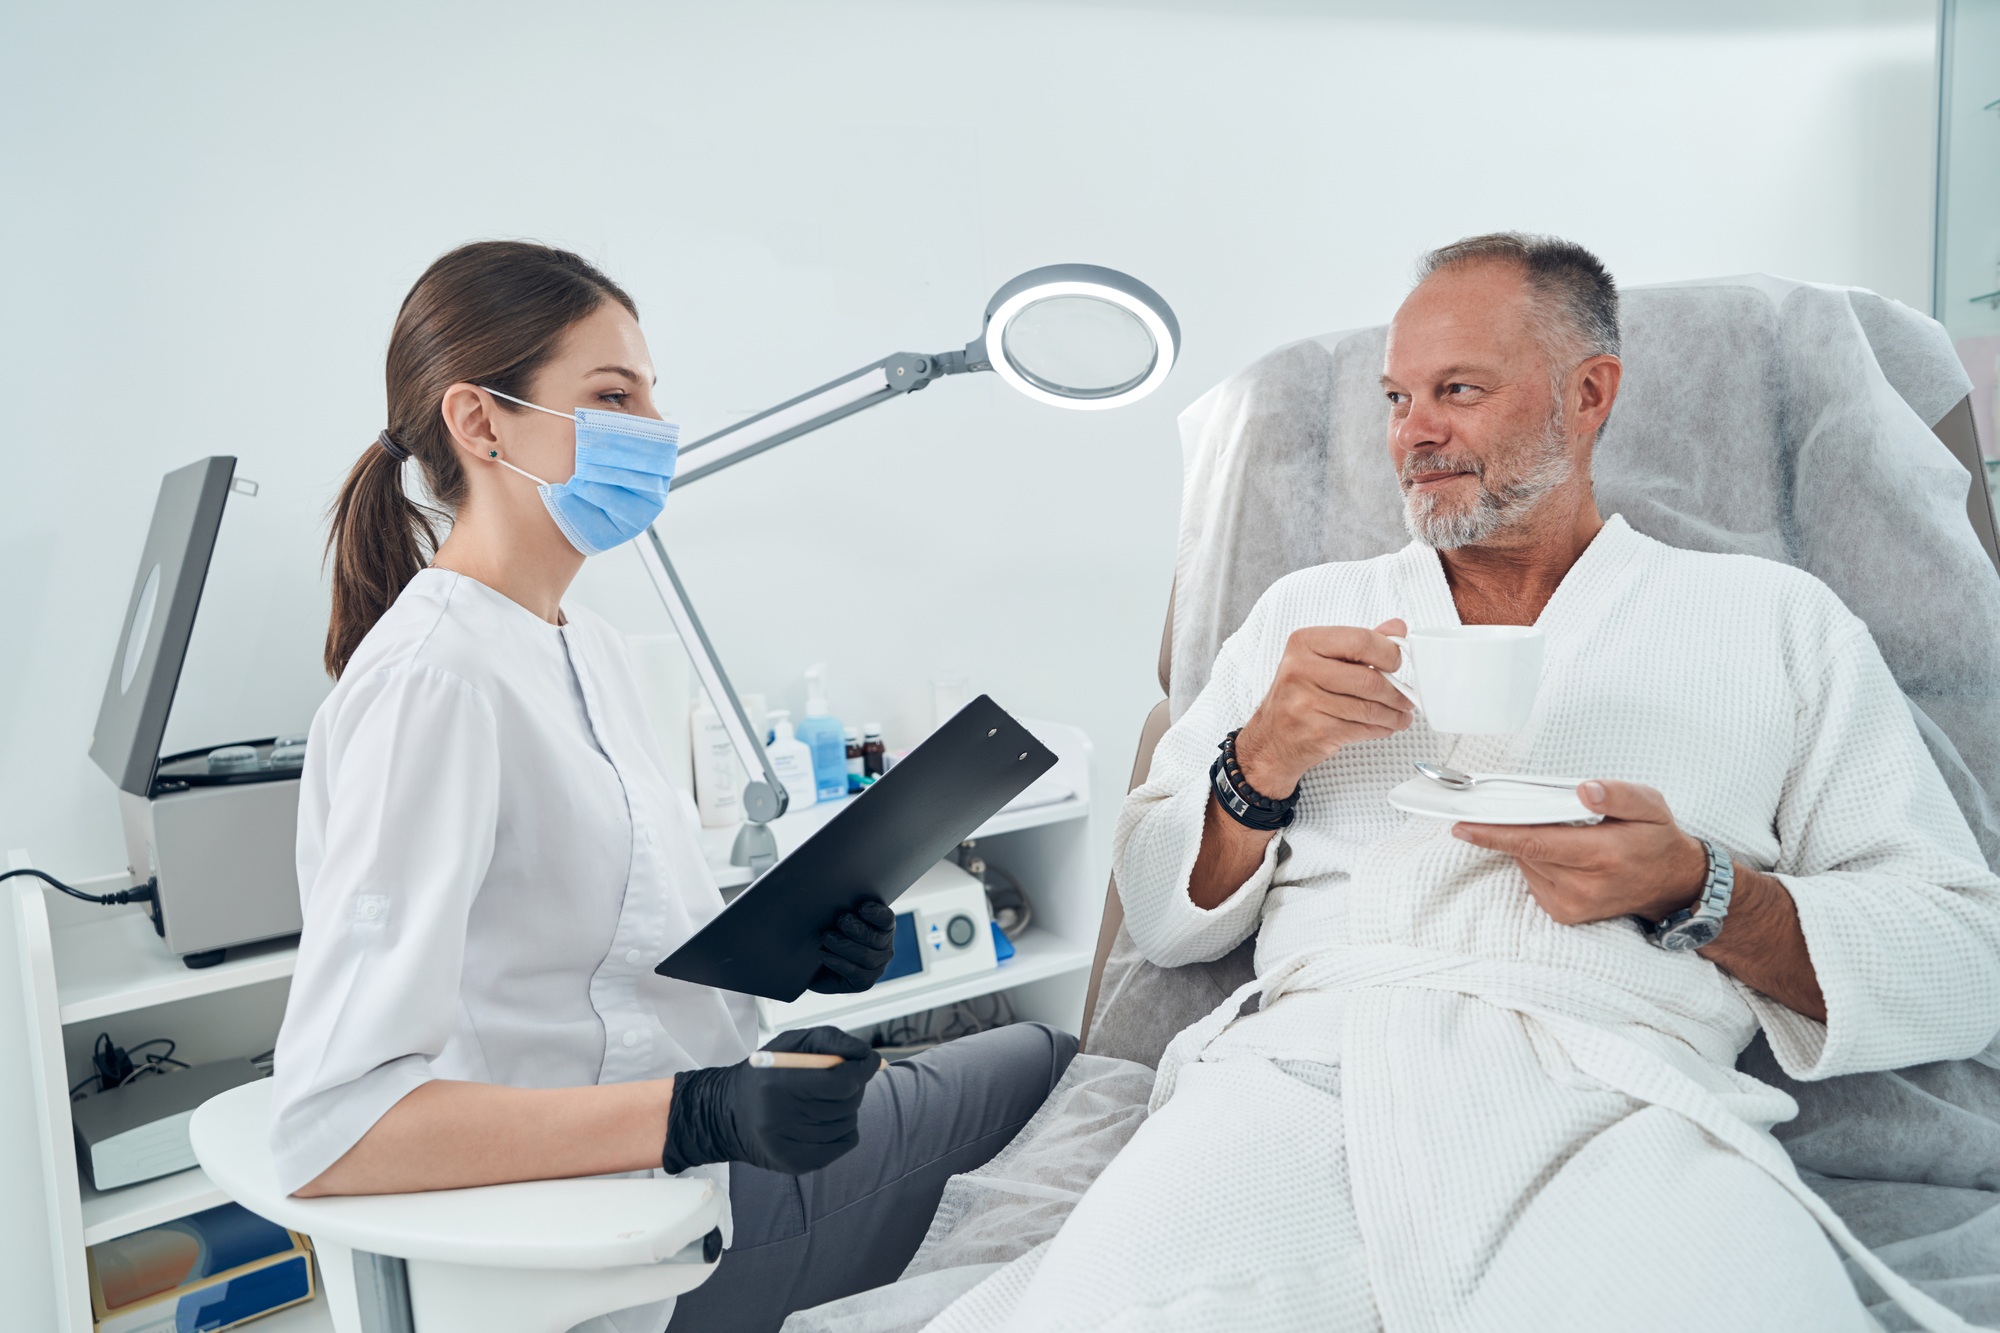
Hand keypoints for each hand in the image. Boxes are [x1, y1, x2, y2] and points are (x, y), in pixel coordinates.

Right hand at [662, 1026, 876, 1175]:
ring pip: (848, 1122)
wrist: (728, 1114)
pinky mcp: (796, 1164)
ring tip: (822, 1100)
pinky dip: (843, 1128)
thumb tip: (868, 1056)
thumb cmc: (767, 1073)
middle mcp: (780, 1119)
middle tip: (842, 1078)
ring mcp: (788, 1146)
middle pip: (847, 1102)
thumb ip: (831, 1040)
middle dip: (853, 1085)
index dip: (863, 1068)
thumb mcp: (792, 1043)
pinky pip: (845, 1143)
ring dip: (846, 1108)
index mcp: (778, 1084)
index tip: (871, 1060)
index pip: (840, 1081)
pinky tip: (822, 1120)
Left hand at [806, 897, 895, 993]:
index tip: (861, 908)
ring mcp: (877, 967)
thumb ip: (842, 909)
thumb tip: (834, 897)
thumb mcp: (837, 918)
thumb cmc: (830, 933)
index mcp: (883, 927)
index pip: (886, 919)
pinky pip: (855, 973)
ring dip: (844, 945)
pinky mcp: (865, 982)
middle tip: (840, 921)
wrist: (817, 964)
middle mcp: (884, 947)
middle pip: (875, 938)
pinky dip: (838, 963)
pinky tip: (824, 955)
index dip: (876, 913)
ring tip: (827, 937)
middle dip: (856, 929)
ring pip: (865, 956)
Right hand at [1233, 619, 1414, 795]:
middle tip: (1405, 696)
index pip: (1360, 640)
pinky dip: (1381, 729)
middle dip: (1396, 691)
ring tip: (1398, 714)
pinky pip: (1362, 729)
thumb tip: (1396, 628)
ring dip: (1393, 714)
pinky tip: (1383, 725)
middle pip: (1368, 678)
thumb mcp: (1322, 660)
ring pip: (1369, 708)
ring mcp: (1306, 702)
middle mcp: (1300, 670)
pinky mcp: (1316, 731)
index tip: (1396, 663)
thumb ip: (1360, 643)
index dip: (1389, 653)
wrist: (1272, 739)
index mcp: (1304, 643)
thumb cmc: (1299, 696)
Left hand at [1450, 780, 1708, 926]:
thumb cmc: (1655, 838)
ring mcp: (1573, 905)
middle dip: (1517, 827)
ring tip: (1563, 835)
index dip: (1495, 834)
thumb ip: (1617, 794)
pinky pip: (1533, 880)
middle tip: (1530, 810)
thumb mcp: (1649, 804)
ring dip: (1530, 845)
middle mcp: (1585, 886)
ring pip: (1526, 864)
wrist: (1671, 884)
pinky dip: (1538, 862)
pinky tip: (1563, 855)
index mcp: (1604, 854)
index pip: (1535, 842)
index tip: (1461, 826)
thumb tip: (1584, 790)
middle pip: (1526, 851)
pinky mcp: (1565, 914)